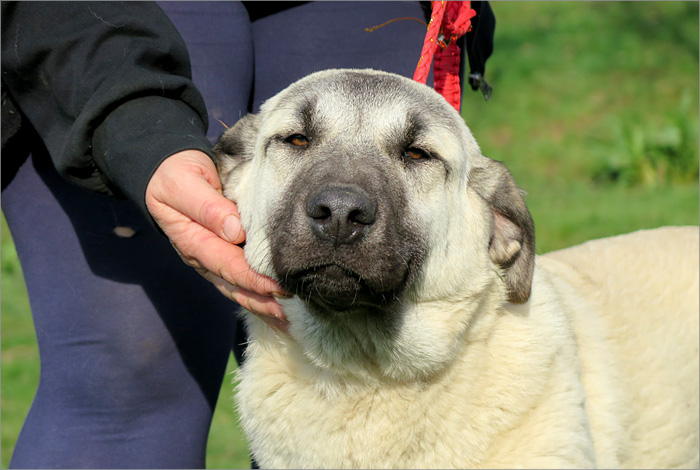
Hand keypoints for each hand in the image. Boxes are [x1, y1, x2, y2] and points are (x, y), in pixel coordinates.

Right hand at [145, 149, 288, 329]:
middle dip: (265, 303)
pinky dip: (259, 298)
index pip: (228, 266)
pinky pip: (240, 284)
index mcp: (193, 241)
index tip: (280, 289)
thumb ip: (207, 206)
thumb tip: (234, 230)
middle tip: (295, 316)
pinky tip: (278, 310)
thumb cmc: (177, 175)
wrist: (165, 171)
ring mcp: (211, 261)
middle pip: (236, 287)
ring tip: (292, 322)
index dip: (254, 280)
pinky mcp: (221, 258)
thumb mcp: (184, 183)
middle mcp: (202, 257)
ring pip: (238, 291)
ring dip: (264, 308)